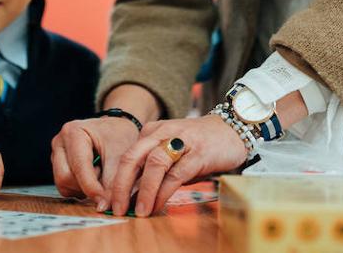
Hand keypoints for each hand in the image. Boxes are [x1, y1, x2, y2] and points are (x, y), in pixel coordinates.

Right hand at [50, 115, 140, 208]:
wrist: (118, 128)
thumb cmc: (120, 136)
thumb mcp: (121, 155)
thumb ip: (113, 182)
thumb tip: (103, 207)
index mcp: (73, 132)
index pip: (78, 167)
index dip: (92, 188)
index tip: (104, 202)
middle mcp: (60, 142)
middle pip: (65, 178)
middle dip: (85, 187)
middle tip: (105, 180)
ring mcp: (57, 154)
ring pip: (63, 185)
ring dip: (83, 189)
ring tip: (100, 174)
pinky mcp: (59, 166)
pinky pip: (65, 187)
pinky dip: (80, 189)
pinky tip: (93, 177)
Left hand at [108, 115, 246, 216]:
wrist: (232, 130)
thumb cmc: (198, 145)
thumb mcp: (171, 152)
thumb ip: (153, 170)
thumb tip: (133, 196)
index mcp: (151, 132)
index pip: (126, 157)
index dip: (115, 181)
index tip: (110, 202)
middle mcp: (162, 133)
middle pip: (132, 158)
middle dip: (120, 185)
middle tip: (115, 207)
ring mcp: (180, 141)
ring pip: (153, 165)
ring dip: (144, 191)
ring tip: (138, 211)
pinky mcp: (198, 153)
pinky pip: (176, 174)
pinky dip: (164, 192)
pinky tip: (158, 204)